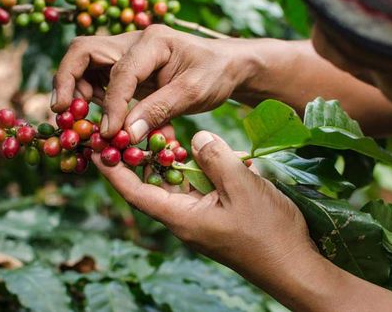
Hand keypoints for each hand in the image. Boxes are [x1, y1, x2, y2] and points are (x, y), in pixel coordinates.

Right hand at [52, 25, 259, 142]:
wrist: (227, 66)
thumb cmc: (215, 74)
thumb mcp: (194, 93)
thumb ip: (159, 111)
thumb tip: (125, 135)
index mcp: (153, 42)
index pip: (120, 71)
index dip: (112, 104)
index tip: (110, 133)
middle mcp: (133, 42)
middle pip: (84, 52)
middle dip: (68, 81)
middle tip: (62, 113)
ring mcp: (127, 54)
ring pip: (85, 65)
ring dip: (77, 91)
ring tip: (79, 120)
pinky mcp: (127, 69)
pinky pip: (99, 80)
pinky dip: (93, 99)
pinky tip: (101, 119)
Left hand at [92, 130, 316, 273]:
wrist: (295, 265)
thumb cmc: (268, 232)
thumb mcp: (241, 187)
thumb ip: (215, 158)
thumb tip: (195, 138)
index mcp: (181, 217)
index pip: (135, 192)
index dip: (114, 170)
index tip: (96, 148)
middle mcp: (185, 219)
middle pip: (153, 185)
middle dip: (142, 157)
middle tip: (133, 127)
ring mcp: (202, 219)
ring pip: (178, 185)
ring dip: (173, 161)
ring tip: (166, 133)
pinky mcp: (217, 217)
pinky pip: (199, 189)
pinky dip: (198, 170)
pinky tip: (207, 152)